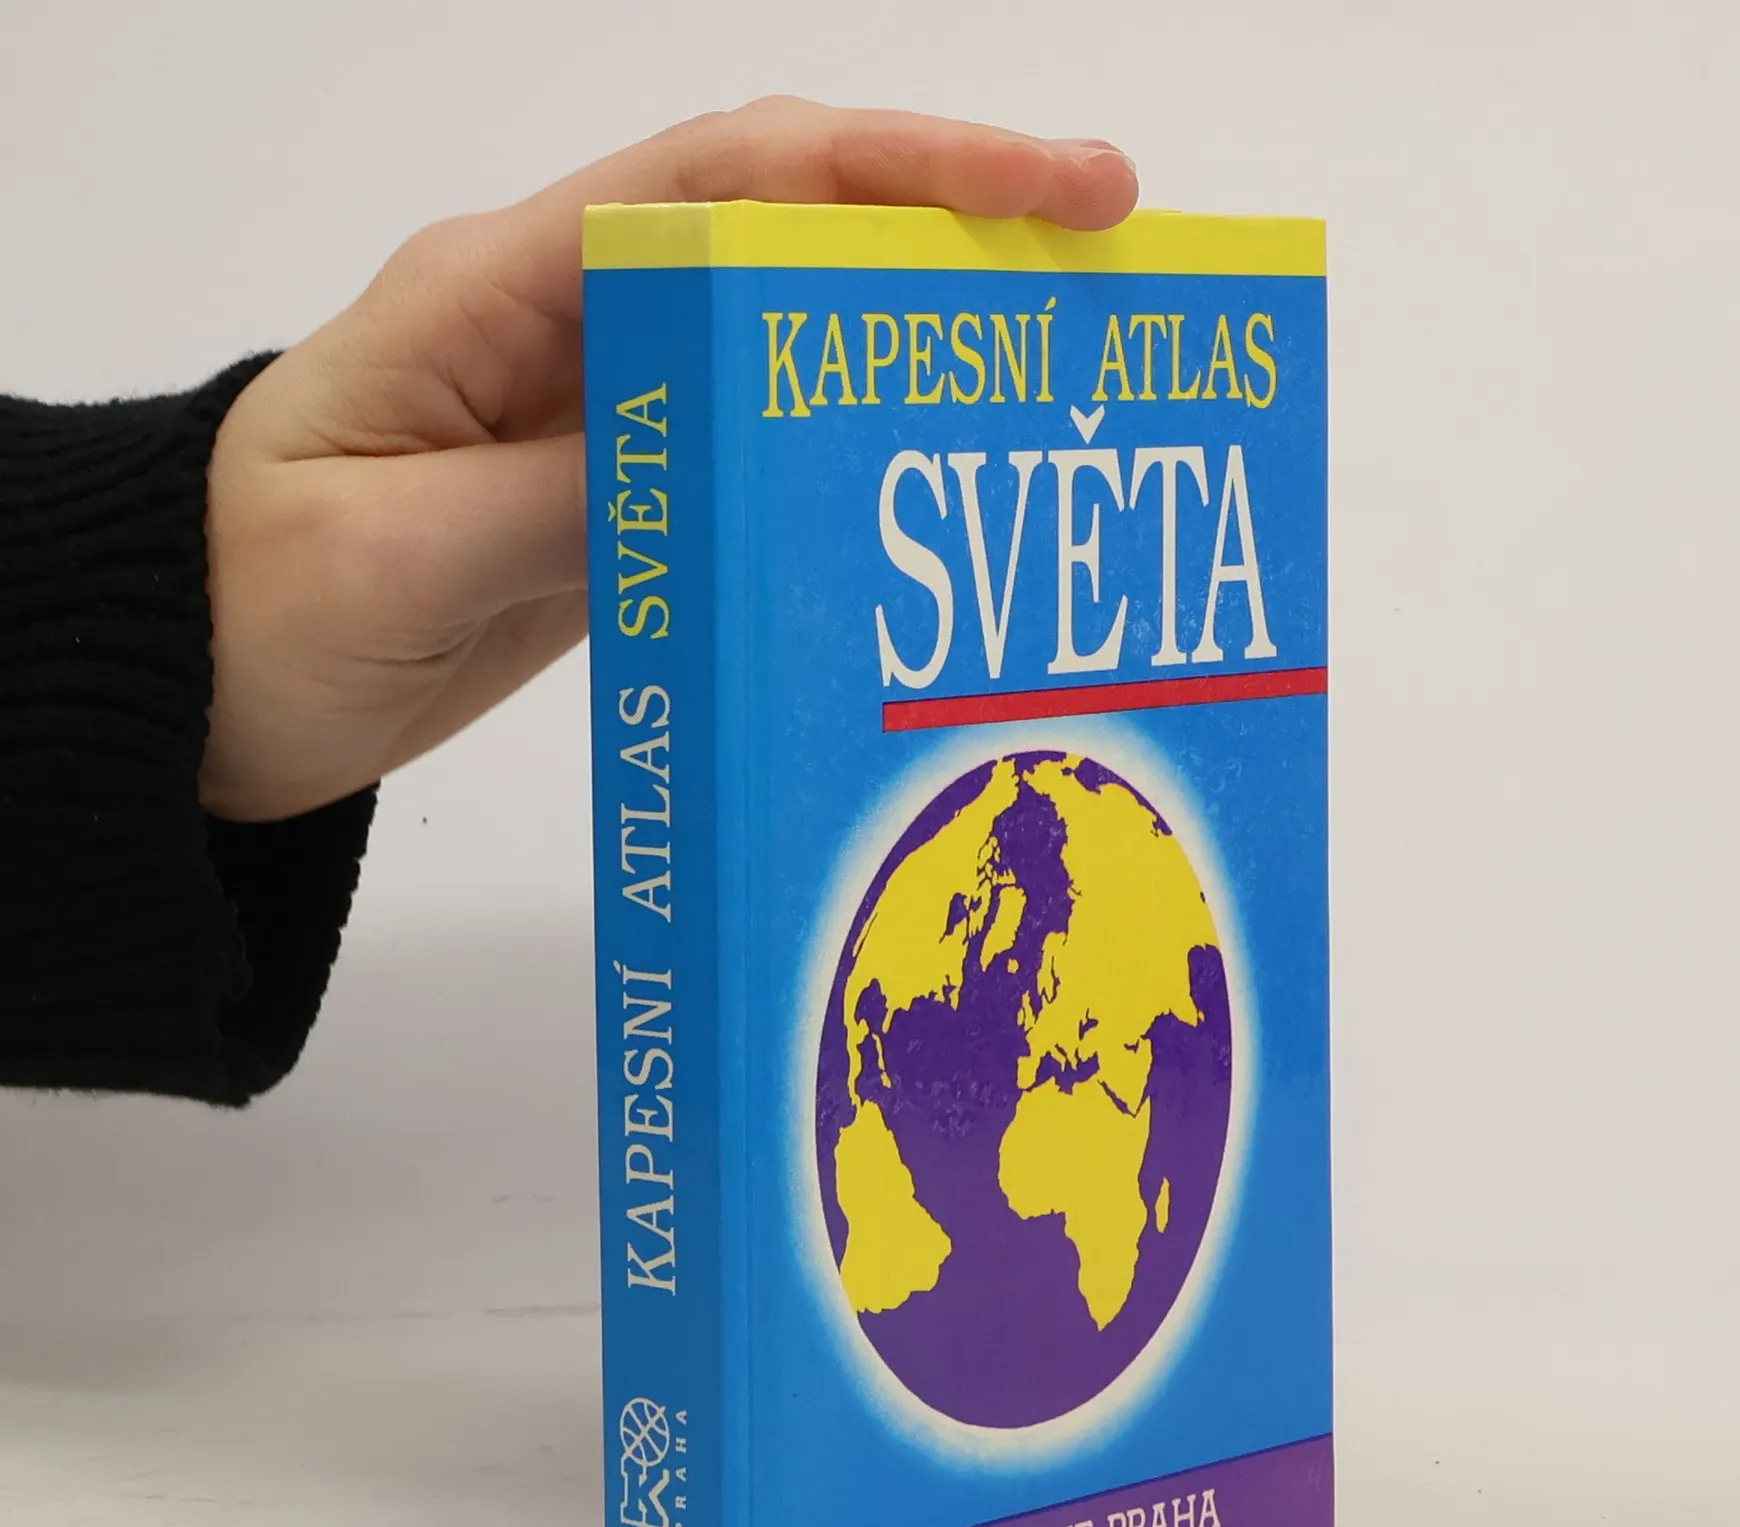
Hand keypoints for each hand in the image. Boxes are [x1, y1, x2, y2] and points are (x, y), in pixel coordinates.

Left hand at [201, 97, 1137, 820]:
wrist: (182, 692)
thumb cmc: (247, 605)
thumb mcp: (399, 553)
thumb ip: (571, 495)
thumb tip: (733, 459)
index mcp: (506, 289)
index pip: (734, 179)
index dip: (902, 164)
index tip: (1051, 188)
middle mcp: (564, 330)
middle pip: (785, 247)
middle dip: (945, 242)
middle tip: (1101, 283)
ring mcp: (590, 422)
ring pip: (778, 360)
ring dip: (904, 366)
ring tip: (1044, 401)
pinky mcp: (601, 512)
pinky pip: (742, 469)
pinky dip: (832, 478)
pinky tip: (914, 519)